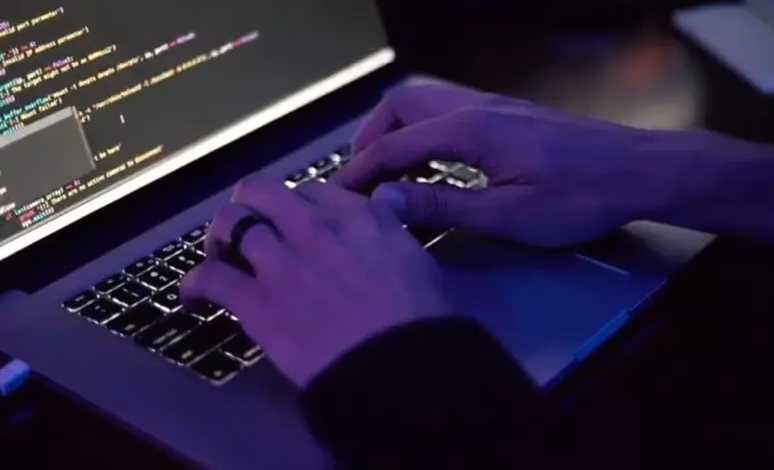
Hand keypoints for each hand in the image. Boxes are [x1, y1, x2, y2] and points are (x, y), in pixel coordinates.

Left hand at [180, 176, 449, 387]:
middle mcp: (314, 226)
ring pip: (231, 224)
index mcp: (356, 215)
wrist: (398, 367)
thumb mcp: (417, 258)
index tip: (296, 224)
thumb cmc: (421, 319)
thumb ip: (392, 226)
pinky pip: (209, 279)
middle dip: (250, 206)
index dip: (298, 207)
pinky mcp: (257, 301)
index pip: (312, 191)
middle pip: (261, 192)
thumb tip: (387, 200)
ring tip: (220, 256)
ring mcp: (282, 261)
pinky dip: (192, 286)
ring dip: (220, 238)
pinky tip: (191, 298)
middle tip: (249, 229)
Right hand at [333, 83, 669, 245]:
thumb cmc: (578, 198)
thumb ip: (442, 206)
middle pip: (402, 106)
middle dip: (372, 139)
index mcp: (470, 130)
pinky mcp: (509, 115)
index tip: (335, 197)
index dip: (359, 172)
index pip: (394, 146)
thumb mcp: (507, 215)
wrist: (638, 171)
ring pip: (425, 102)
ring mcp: (494, 107)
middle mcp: (476, 107)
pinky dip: (423, 132)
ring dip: (397, 132)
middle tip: (362, 179)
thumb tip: (384, 203)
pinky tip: (431, 163)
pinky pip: (448, 111)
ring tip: (388, 173)